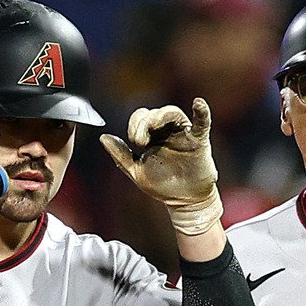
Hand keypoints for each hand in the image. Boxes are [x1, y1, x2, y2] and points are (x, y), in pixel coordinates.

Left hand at [100, 98, 223, 234]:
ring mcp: (183, 134)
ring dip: (161, 115)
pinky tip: (198, 104)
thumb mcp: (136, 171)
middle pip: (154, 113)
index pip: (141, 117)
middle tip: (140, 140)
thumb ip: (120, 154)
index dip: (134, 125)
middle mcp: (167, 131)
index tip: (134, 142)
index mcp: (152, 135)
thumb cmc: (162, 185)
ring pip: (173, 113)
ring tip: (154, 124)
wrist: (183, 202)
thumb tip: (103, 137)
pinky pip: (202, 122)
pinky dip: (202, 112)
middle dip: (144, 123)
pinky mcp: (199, 141)